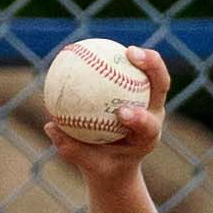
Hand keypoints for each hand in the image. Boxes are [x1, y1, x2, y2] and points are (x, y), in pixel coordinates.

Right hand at [43, 45, 171, 184]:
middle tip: (133, 56)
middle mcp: (152, 113)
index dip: (139, 117)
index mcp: (147, 137)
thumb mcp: (89, 165)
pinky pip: (127, 69)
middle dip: (153, 68)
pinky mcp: (138, 89)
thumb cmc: (103, 166)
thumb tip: (51, 127)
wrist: (117, 163)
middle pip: (161, 85)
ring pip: (152, 72)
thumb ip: (72, 150)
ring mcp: (148, 99)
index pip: (148, 125)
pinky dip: (115, 59)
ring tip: (122, 46)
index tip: (121, 113)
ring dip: (142, 55)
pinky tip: (95, 48)